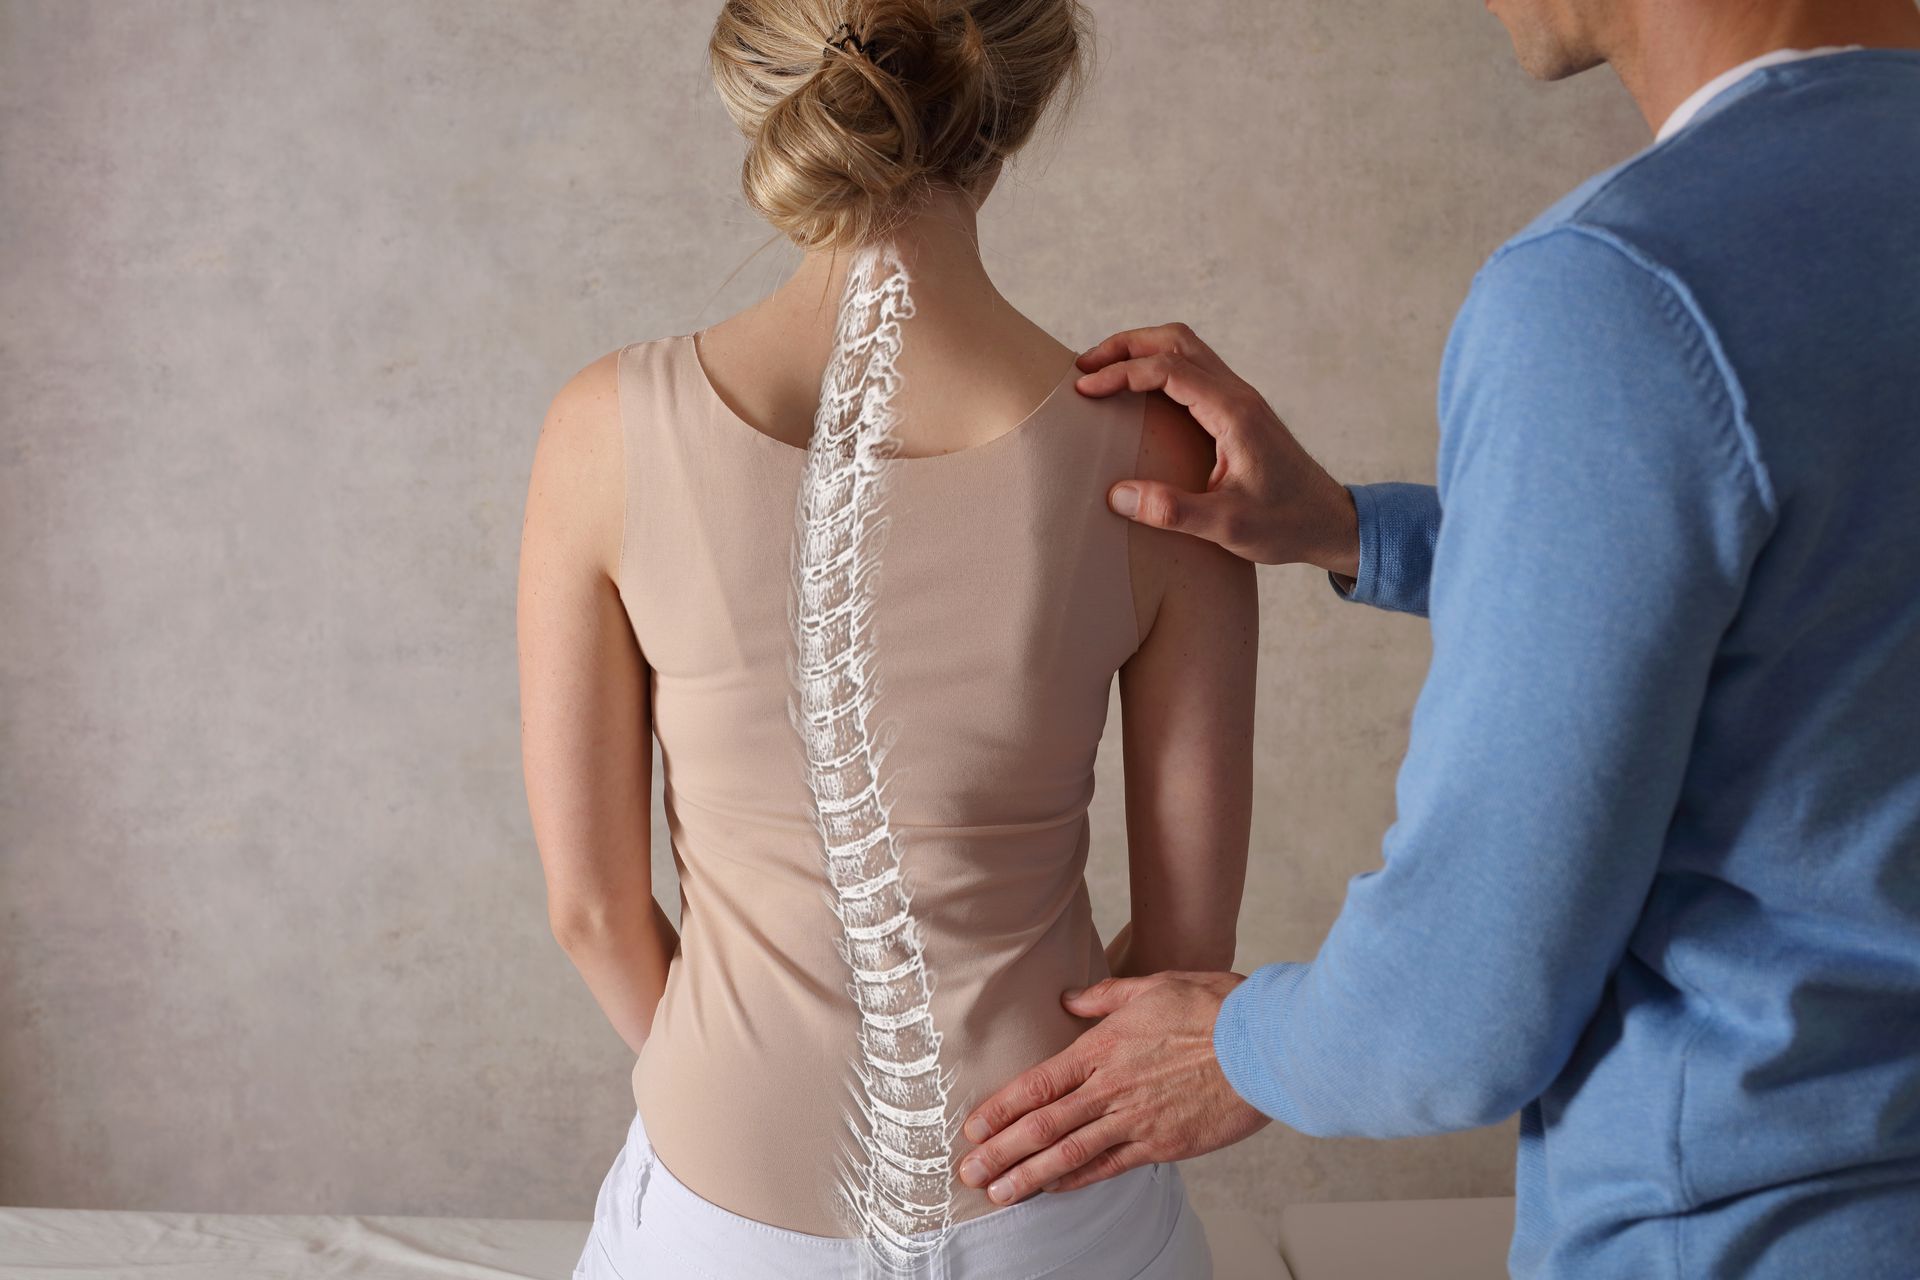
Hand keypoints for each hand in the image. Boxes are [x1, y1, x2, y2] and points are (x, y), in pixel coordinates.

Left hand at [954, 971, 1271, 1203]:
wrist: (1265, 1045)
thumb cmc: (1215, 1009)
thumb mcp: (1154, 986)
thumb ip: (1105, 997)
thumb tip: (1069, 998)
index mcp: (1104, 1048)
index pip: (1039, 1083)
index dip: (1002, 1108)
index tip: (973, 1127)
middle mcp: (1112, 1088)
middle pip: (1044, 1125)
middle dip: (1001, 1152)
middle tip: (968, 1172)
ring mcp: (1136, 1120)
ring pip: (1070, 1154)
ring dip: (1029, 1176)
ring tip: (998, 1193)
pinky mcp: (1163, 1144)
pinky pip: (1109, 1167)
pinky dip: (1076, 1180)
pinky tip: (1052, 1189)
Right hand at [1077, 323, 1359, 576]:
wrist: (1328, 522)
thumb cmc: (1285, 524)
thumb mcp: (1227, 526)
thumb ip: (1173, 511)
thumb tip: (1116, 495)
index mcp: (1234, 413)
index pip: (1168, 369)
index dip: (1122, 373)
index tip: (1085, 388)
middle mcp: (1238, 394)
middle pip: (1175, 341)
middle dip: (1125, 346)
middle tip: (1083, 366)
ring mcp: (1240, 398)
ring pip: (1185, 349)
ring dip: (1141, 351)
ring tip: (1103, 371)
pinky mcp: (1238, 410)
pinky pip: (1193, 370)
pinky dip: (1158, 368)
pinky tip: (1137, 393)